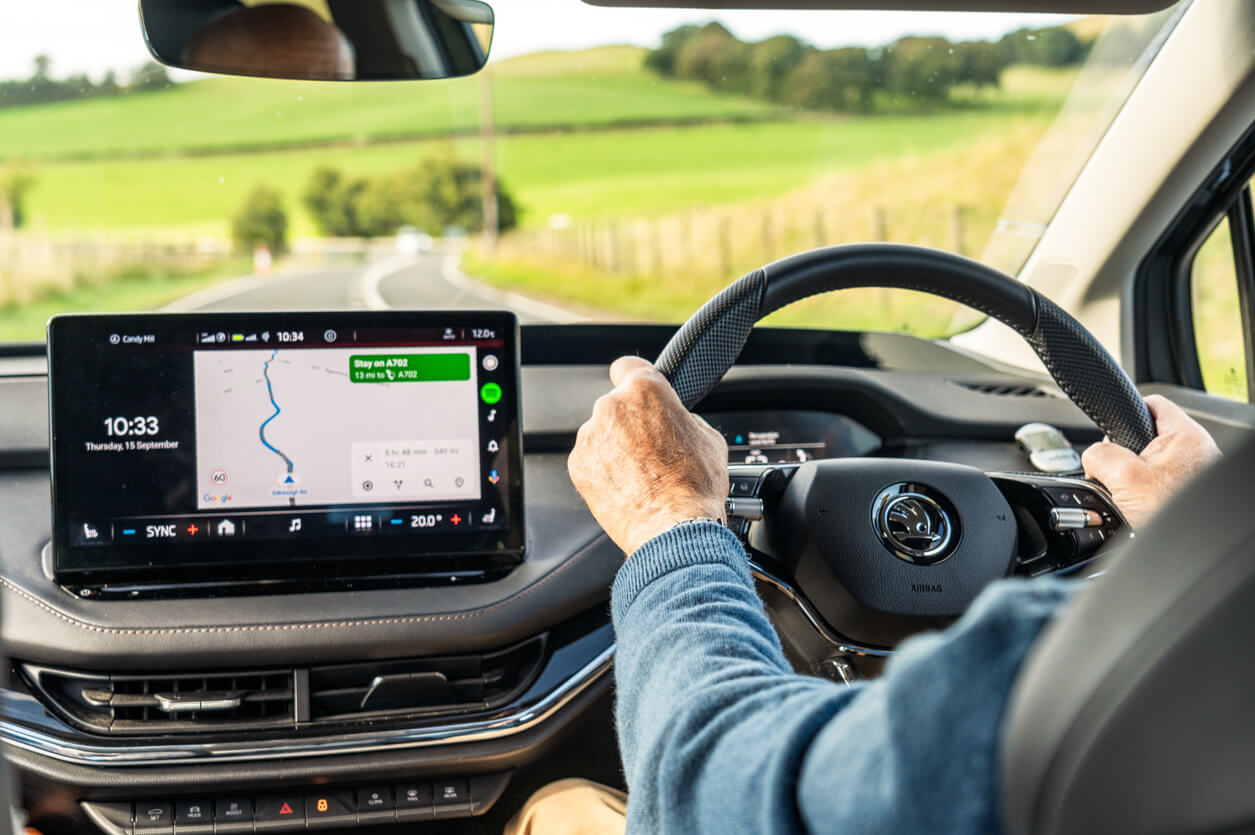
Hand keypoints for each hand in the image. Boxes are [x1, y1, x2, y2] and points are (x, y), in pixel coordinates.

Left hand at [568, 356, 728, 555]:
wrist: (674, 528)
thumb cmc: (694, 486)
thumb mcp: (709, 438)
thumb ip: (684, 418)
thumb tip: (677, 421)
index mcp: (645, 391)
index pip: (628, 365)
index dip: (635, 378)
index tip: (637, 390)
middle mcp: (611, 407)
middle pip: (617, 405)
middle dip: (631, 422)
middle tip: (653, 449)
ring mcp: (591, 437)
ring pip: (602, 433)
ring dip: (616, 447)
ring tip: (643, 474)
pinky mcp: (579, 466)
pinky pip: (591, 459)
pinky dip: (604, 469)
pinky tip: (628, 487)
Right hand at [1081, 394, 1220, 528]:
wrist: (1191, 548)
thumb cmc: (1172, 515)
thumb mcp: (1122, 477)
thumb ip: (1099, 455)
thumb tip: (1092, 456)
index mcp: (1184, 435)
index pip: (1151, 403)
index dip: (1126, 413)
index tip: (1112, 429)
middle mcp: (1196, 450)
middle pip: (1148, 436)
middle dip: (1126, 454)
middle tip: (1120, 474)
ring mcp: (1196, 471)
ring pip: (1152, 462)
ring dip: (1135, 477)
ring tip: (1132, 495)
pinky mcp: (1191, 490)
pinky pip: (1161, 482)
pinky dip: (1147, 491)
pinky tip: (1142, 506)